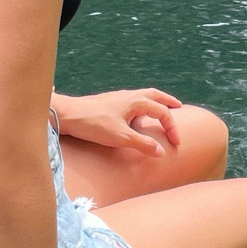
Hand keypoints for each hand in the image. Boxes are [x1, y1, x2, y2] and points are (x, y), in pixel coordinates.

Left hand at [53, 88, 182, 155]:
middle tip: (179, 106)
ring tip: (160, 107)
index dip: (172, 127)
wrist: (67, 114)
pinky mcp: (109, 101)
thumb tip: (161, 152)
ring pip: (143, 95)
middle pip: (155, 95)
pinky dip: (142, 103)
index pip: (162, 112)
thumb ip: (142, 144)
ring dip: (155, 100)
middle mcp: (130, 95)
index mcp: (136, 102)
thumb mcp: (121, 138)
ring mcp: (118, 97)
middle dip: (168, 101)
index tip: (176, 142)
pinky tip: (136, 112)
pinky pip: (133, 99)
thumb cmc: (94, 124)